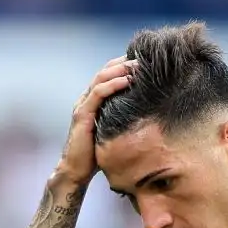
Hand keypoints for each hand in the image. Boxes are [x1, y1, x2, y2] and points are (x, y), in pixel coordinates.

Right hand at [57, 56, 136, 187]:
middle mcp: (86, 99)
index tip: (147, 59)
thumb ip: (123, 117)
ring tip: (138, 64)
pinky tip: (127, 80)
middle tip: (147, 56)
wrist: (76, 171)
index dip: (126, 63)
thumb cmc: (97, 154)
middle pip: (106, 70)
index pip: (110, 74)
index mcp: (93, 100)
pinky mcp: (82, 115)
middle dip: (126, 61)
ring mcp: (82, 105)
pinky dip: (112, 84)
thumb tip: (150, 112)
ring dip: (121, 69)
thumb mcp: (114, 130)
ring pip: (101, 78)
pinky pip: (97, 93)